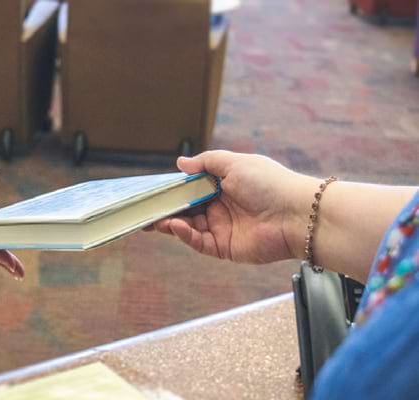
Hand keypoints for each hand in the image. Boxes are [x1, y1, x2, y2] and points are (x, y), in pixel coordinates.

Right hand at [150, 151, 317, 263]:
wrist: (296, 215)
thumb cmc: (268, 183)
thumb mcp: (234, 163)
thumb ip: (205, 164)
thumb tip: (180, 164)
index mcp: (223, 186)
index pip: (191, 189)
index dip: (173, 191)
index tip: (153, 191)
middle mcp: (220, 208)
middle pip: (185, 210)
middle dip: (165, 210)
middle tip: (144, 210)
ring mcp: (221, 228)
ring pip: (188, 227)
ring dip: (170, 223)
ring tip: (154, 220)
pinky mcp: (224, 247)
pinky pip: (198, 242)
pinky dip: (184, 235)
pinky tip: (175, 226)